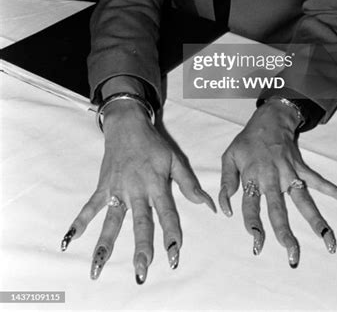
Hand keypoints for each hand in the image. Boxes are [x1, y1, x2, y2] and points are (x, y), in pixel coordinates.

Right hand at [60, 101, 215, 282]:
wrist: (127, 125)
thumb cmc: (153, 145)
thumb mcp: (174, 160)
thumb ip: (189, 184)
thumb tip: (208, 205)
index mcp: (157, 183)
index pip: (167, 212)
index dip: (171, 232)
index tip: (174, 253)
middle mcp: (137, 189)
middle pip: (140, 222)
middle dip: (141, 247)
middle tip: (141, 270)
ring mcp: (118, 189)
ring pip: (112, 220)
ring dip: (105, 244)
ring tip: (98, 266)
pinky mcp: (104, 186)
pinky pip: (90, 206)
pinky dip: (79, 222)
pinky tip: (70, 239)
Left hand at [219, 99, 336, 266]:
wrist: (270, 119)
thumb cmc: (247, 142)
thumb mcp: (229, 157)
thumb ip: (226, 184)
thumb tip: (227, 211)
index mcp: (252, 176)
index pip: (250, 205)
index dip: (253, 224)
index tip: (257, 243)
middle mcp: (273, 178)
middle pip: (279, 209)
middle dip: (285, 233)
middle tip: (293, 255)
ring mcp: (290, 174)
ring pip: (305, 201)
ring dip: (317, 221)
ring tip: (330, 243)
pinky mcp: (302, 169)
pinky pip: (322, 183)